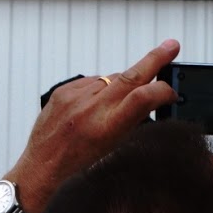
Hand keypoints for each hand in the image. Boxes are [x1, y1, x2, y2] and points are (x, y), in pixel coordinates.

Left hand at [7, 38, 178, 212]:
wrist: (41, 167)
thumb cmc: (77, 164)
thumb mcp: (113, 147)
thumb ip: (131, 120)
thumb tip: (151, 97)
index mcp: (106, 127)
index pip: (142, 97)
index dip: (163, 91)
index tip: (171, 92)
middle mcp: (90, 109)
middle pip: (130, 76)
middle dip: (155, 59)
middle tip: (171, 45)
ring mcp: (74, 97)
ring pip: (112, 78)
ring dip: (123, 84)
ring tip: (116, 104)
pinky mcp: (63, 91)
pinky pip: (91, 81)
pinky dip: (100, 89)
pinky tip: (95, 104)